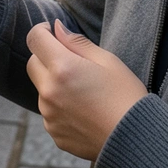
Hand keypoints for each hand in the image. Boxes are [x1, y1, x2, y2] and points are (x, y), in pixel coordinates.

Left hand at [26, 20, 147, 159]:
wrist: (134, 139)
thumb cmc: (125, 96)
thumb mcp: (107, 61)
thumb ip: (77, 42)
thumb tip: (56, 28)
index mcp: (62, 68)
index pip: (35, 40)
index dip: (41, 30)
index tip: (50, 31)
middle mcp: (49, 92)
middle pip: (32, 63)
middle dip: (45, 57)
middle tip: (70, 61)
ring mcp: (49, 114)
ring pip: (41, 89)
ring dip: (53, 83)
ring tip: (83, 91)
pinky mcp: (54, 132)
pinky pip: (49, 111)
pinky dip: (59, 106)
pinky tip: (83, 110)